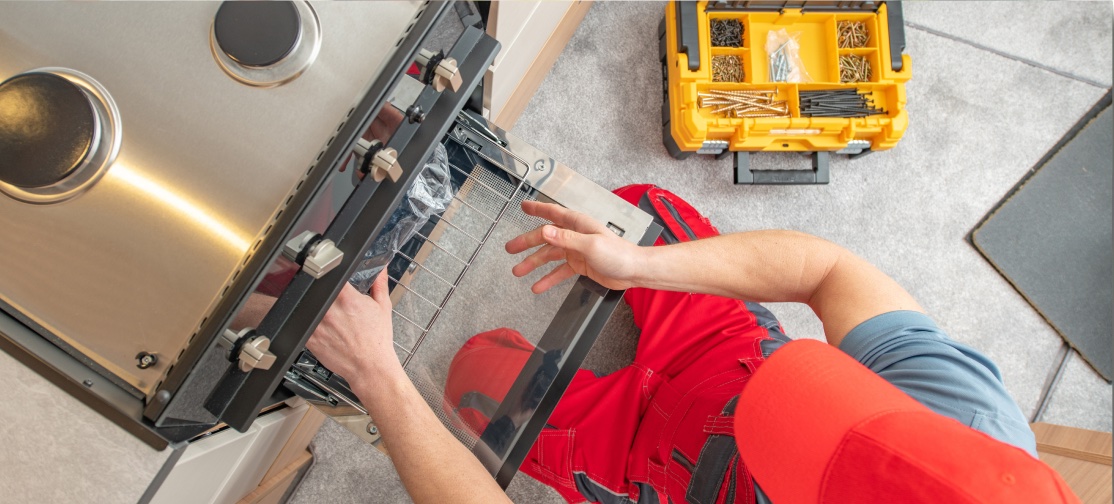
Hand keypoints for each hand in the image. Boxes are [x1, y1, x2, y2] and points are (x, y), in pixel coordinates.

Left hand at [306, 270, 398, 380]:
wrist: (370, 367)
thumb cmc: (377, 341)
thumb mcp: (383, 308)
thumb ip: (380, 284)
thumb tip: (381, 270)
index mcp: (348, 299)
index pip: (332, 275)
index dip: (331, 272)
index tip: (333, 274)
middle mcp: (330, 310)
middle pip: (317, 289)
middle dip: (323, 291)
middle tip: (332, 299)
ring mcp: (318, 325)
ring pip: (306, 306)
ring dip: (313, 306)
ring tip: (328, 314)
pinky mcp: (310, 338)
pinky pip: (302, 324)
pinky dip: (308, 322)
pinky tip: (322, 326)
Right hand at [505, 201, 645, 293]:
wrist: (634, 271)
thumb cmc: (618, 254)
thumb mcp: (590, 245)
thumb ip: (566, 239)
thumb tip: (544, 231)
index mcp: (578, 225)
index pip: (553, 213)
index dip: (537, 209)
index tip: (523, 206)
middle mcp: (575, 235)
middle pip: (545, 237)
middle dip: (527, 242)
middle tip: (510, 248)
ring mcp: (576, 250)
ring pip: (549, 256)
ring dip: (533, 263)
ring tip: (517, 271)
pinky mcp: (580, 264)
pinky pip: (559, 271)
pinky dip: (548, 279)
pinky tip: (538, 287)